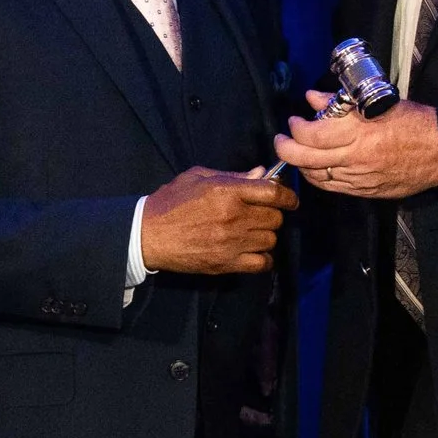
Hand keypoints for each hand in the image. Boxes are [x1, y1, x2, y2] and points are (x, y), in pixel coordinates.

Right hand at [140, 166, 297, 274]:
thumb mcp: (199, 177)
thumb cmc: (171, 201)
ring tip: (252, 231)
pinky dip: (263, 258)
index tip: (289, 199)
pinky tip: (253, 251)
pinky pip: (261, 263)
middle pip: (275, 217)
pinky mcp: (226, 263)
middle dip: (272, 214)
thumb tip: (261, 174)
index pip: (273, 193)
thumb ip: (233, 176)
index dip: (288, 196)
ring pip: (270, 239)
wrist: (148, 234)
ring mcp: (231, 243)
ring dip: (266, 235)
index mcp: (227, 191)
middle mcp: (233, 217)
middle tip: (261, 214)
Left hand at [272, 93, 437, 198]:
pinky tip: (317, 168)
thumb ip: (341, 103)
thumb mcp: (377, 102)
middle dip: (285, 148)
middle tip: (282, 139)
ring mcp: (359, 178)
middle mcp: (355, 157)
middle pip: (305, 159)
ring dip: (301, 164)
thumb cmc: (415, 122)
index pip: (311, 134)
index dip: (295, 127)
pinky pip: (332, 188)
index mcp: (358, 132)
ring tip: (298, 152)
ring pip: (315, 176)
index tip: (294, 120)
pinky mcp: (366, 191)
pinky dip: (318, 177)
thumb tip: (314, 99)